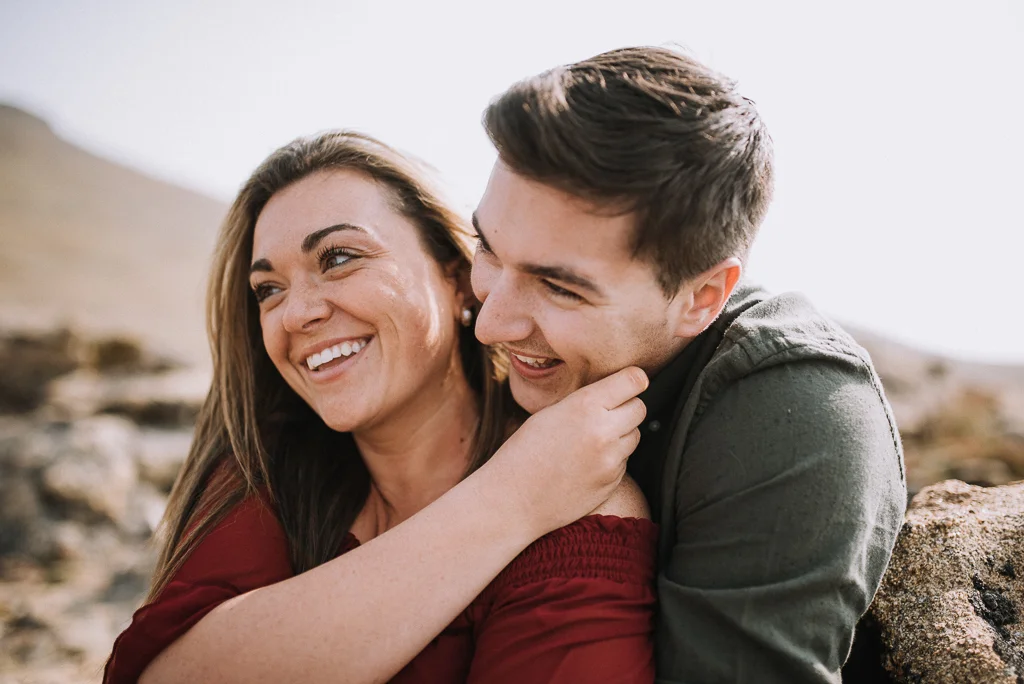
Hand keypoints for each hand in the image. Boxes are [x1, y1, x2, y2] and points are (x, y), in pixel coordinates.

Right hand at [483, 367, 648, 535]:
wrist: (513, 500)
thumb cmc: (524, 452)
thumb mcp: (550, 413)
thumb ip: (586, 400)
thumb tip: (616, 391)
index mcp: (584, 405)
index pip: (634, 380)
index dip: (633, 380)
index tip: (626, 385)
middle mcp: (603, 430)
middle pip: (640, 407)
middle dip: (626, 408)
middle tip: (603, 415)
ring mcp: (611, 459)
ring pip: (635, 434)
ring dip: (621, 434)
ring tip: (589, 442)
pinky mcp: (613, 481)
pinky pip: (624, 460)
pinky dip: (612, 459)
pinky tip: (585, 464)